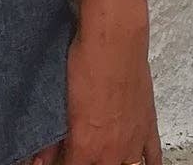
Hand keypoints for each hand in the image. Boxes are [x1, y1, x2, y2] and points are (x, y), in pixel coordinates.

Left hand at [32, 12, 162, 164]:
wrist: (115, 40)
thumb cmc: (88, 62)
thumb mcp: (62, 102)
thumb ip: (51, 140)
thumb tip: (39, 158)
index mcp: (86, 147)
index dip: (58, 164)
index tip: (53, 159)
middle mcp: (111, 151)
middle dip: (84, 162)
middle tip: (75, 151)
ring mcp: (133, 141)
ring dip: (111, 163)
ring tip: (102, 155)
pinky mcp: (148, 126)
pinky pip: (152, 158)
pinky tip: (137, 164)